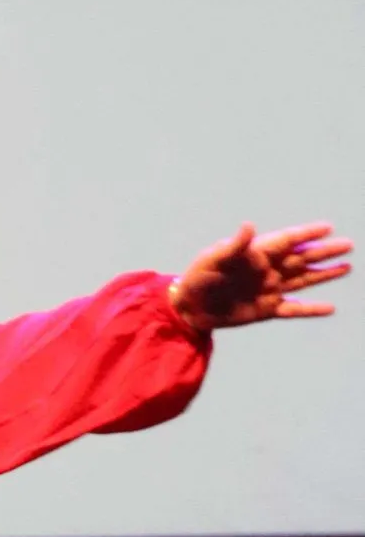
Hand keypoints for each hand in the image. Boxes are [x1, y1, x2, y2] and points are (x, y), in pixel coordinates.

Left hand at [170, 223, 352, 333]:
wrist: (188, 308)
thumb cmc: (197, 278)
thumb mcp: (212, 259)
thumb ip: (234, 245)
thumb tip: (248, 226)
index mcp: (256, 253)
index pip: (288, 240)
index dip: (307, 233)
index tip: (328, 227)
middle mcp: (268, 270)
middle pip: (302, 258)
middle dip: (325, 251)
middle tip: (348, 245)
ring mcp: (269, 289)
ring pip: (304, 280)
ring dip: (325, 274)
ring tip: (346, 267)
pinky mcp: (267, 310)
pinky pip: (294, 309)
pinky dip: (311, 309)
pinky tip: (330, 308)